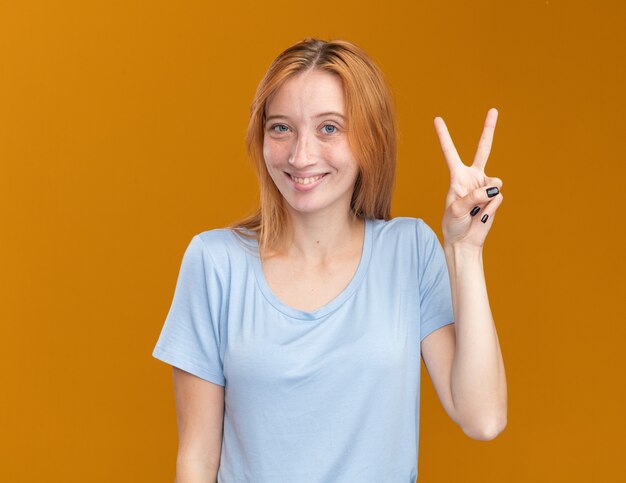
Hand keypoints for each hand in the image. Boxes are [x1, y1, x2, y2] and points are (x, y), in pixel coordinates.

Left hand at [433, 108, 503, 249]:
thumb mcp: (455, 210)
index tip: (437, 119)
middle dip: (489, 129)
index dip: (444, 136)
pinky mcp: (495, 196)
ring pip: (495, 183)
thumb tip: (492, 189)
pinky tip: (482, 213)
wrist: (464, 240)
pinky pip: (497, 197)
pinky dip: (490, 207)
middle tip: (493, 110)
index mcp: (457, 176)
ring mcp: (486, 186)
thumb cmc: (453, 224)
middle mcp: (473, 177)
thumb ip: (471, 197)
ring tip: (476, 210)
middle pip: (483, 149)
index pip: (450, 152)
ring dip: (486, 198)